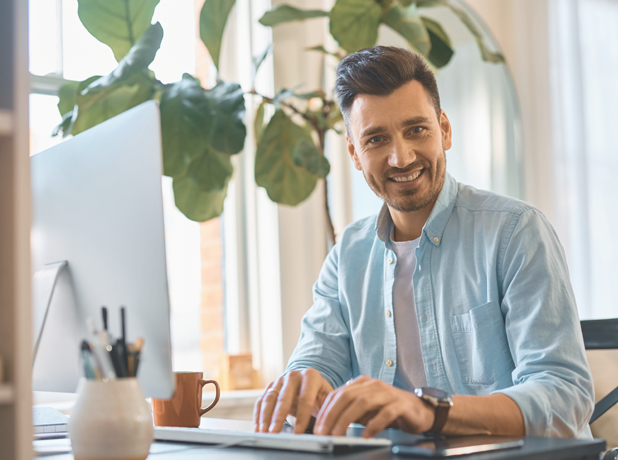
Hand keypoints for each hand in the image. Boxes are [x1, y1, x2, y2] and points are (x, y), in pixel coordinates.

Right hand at [253, 368, 333, 433]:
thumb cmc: (319, 394)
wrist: (309, 382)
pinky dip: (258, 415)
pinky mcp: (270, 387)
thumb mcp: (327, 398)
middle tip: (275, 433)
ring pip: (269, 398)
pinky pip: (261, 401)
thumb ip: (327, 410)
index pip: (305, 398)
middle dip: (278, 417)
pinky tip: (258, 428)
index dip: (302, 416)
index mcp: (310, 376)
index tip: (298, 432)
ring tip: (264, 432)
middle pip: (284, 397)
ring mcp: (279, 380)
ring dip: (265, 417)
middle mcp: (293, 376)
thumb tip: (326, 428)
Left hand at [314, 376, 434, 437]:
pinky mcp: (401, 405)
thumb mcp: (366, 410)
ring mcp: (388, 393)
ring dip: (347, 419)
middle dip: (332, 415)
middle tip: (324, 432)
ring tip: (339, 434)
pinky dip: (373, 425)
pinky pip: (385, 413)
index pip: (338, 394)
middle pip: (347, 396)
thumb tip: (328, 424)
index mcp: (362, 383)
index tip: (317, 427)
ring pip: (363, 402)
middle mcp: (374, 385)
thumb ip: (350, 412)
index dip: (326, 410)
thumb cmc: (389, 410)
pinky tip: (365, 435)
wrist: (420, 411)